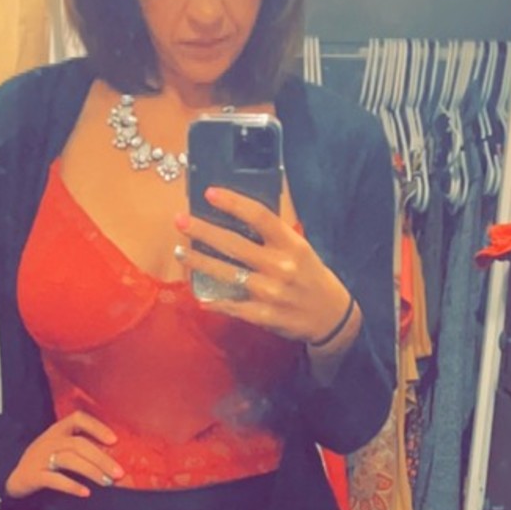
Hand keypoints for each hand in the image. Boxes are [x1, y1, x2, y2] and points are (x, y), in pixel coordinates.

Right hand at [4, 412, 123, 498]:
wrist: (15, 478)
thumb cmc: (44, 462)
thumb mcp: (59, 448)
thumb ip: (81, 449)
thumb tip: (114, 460)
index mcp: (57, 430)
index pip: (78, 419)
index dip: (97, 427)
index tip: (114, 441)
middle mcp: (49, 441)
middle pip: (79, 444)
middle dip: (101, 458)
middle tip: (119, 472)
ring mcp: (40, 458)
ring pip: (69, 460)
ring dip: (91, 471)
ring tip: (107, 482)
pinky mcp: (34, 476)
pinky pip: (55, 480)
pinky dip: (71, 486)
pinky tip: (86, 492)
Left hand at [174, 188, 354, 345]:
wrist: (331, 317)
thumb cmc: (311, 276)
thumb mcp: (301, 249)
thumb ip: (274, 237)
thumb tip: (238, 218)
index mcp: (291, 244)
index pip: (259, 216)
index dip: (233, 203)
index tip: (209, 193)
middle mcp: (280, 265)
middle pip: (235, 244)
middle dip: (203, 231)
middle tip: (179, 220)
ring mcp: (271, 292)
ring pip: (227, 274)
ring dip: (200, 263)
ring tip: (180, 253)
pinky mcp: (265, 315)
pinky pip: (234, 306)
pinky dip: (216, 302)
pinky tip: (199, 296)